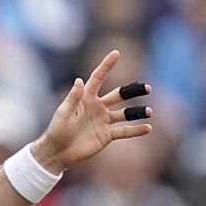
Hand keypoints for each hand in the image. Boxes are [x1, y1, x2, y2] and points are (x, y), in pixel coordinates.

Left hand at [33, 50, 152, 172]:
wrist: (58, 151)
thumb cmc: (57, 130)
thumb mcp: (64, 113)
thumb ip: (73, 98)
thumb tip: (79, 80)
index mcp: (86, 98)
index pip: (98, 78)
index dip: (106, 66)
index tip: (116, 53)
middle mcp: (98, 107)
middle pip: (119, 95)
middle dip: (133, 90)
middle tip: (147, 88)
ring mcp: (104, 121)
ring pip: (125, 113)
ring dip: (137, 112)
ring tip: (148, 111)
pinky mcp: (107, 135)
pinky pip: (124, 131)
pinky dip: (136, 130)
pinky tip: (147, 128)